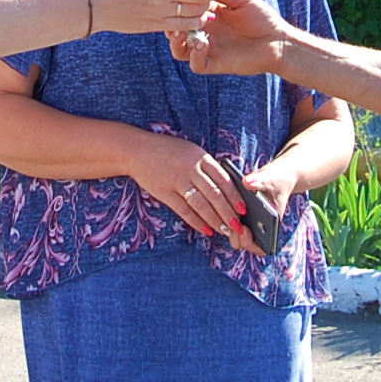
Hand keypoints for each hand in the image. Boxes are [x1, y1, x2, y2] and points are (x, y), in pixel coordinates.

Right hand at [129, 131, 246, 238]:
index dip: (235, 196)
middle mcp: (190, 169)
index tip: (243, 209)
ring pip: (201, 205)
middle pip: (214, 194)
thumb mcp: (190, 151)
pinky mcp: (165, 193)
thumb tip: (226, 187)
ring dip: (214, 220)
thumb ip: (206, 166)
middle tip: (237, 226)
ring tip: (224, 230)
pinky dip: (196, 222)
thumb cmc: (167, 150)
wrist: (137, 150)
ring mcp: (177, 181)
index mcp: (200, 157)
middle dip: (228, 212)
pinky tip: (206, 229)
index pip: (223, 179)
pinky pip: (184, 211)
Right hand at [169, 0, 289, 75]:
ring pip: (180, 50)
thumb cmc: (261, 16)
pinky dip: (195, 55)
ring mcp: (208, 49)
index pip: (183, 11)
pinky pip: (197, 64)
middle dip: (170, 24)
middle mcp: (204, 32)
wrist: (278, 40)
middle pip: (176, 31)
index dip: (175, 5)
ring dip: (176, 42)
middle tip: (172, 18)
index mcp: (207, 15)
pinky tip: (203, 44)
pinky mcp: (216, 64)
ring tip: (180, 32)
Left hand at [224, 158, 295, 257]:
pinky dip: (225, 216)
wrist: (276, 175)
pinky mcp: (240, 214)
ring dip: (229, 227)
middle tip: (232, 224)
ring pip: (235, 233)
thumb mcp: (271, 178)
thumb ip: (260, 180)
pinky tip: (221, 203)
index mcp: (271, 226)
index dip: (250, 243)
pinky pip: (230, 221)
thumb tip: (247, 182)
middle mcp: (259, 227)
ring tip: (226, 212)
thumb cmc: (277, 180)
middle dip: (236, 237)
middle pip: (244, 243)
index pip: (261, 248)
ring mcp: (249, 222)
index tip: (243, 229)